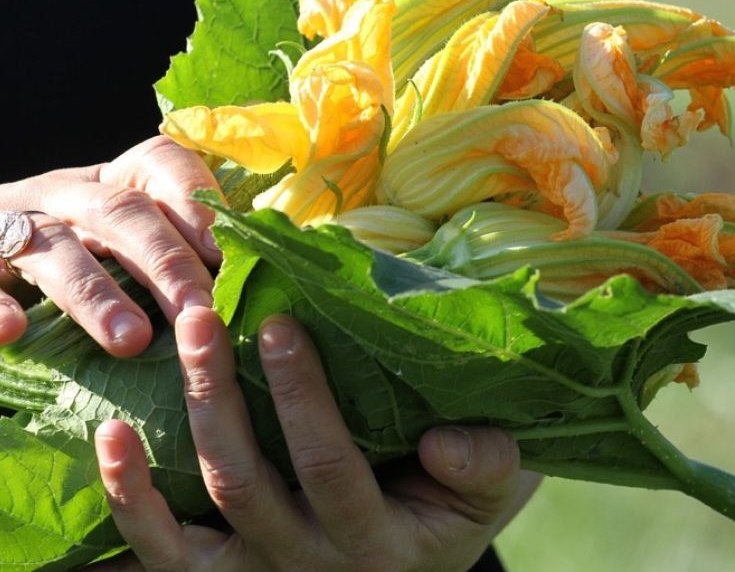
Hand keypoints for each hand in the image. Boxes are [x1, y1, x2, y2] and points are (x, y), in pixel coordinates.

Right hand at [0, 136, 221, 355]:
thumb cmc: (81, 254)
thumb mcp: (128, 239)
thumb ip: (181, 251)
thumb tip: (252, 282)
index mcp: (114, 181)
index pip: (160, 164)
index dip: (195, 202)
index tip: (225, 249)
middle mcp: (65, 194)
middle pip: (120, 211)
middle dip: (165, 261)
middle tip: (200, 310)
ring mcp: (12, 226)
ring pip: (55, 248)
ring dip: (95, 294)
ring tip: (131, 340)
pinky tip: (14, 330)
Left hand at [92, 309, 539, 571]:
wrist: (420, 555)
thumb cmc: (454, 504)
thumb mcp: (493, 486)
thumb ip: (485, 464)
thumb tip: (443, 445)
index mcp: (379, 542)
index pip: (330, 468)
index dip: (302, 400)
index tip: (283, 324)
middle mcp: (310, 566)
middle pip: (250, 485)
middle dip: (222, 396)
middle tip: (204, 318)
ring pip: (200, 516)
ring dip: (177, 429)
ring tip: (169, 352)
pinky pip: (163, 553)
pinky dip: (129, 501)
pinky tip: (109, 437)